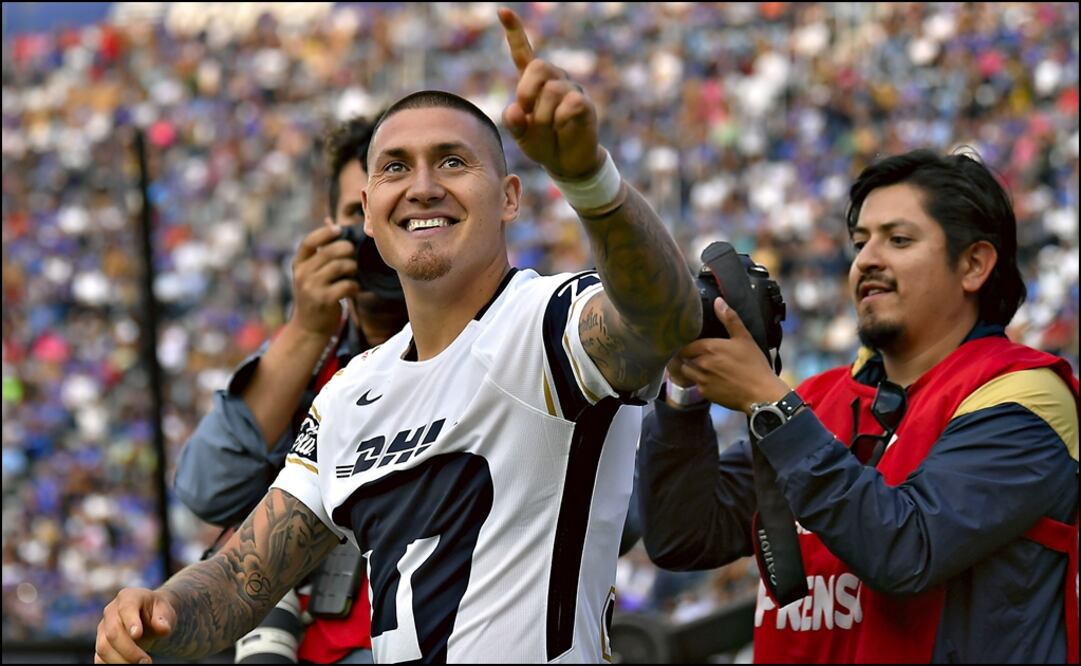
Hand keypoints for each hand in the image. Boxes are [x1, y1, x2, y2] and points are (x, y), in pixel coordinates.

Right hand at [95, 588, 175, 663]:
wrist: (149, 619)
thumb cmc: (158, 613)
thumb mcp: (166, 612)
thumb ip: (164, 619)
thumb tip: (163, 628)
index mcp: (129, 597)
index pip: (126, 608)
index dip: (130, 621)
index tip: (138, 635)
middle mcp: (111, 611)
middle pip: (113, 632)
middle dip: (129, 650)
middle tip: (146, 662)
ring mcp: (103, 628)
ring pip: (103, 647)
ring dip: (120, 661)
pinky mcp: (101, 644)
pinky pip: (100, 658)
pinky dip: (111, 665)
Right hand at [289, 221, 360, 337]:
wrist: (308, 327)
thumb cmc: (314, 295)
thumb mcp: (310, 272)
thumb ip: (320, 249)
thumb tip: (329, 221)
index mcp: (299, 264)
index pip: (310, 241)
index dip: (326, 232)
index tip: (339, 230)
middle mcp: (302, 274)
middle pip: (331, 252)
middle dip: (347, 251)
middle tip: (351, 258)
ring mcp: (312, 288)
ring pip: (341, 267)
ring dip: (352, 269)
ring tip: (352, 274)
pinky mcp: (324, 300)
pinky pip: (347, 285)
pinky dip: (354, 286)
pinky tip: (352, 289)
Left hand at [498, 6, 604, 179]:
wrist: (567, 163)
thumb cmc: (543, 144)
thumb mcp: (521, 135)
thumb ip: (513, 122)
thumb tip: (515, 109)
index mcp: (534, 82)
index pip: (523, 53)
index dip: (514, 32)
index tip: (502, 11)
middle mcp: (554, 80)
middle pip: (539, 66)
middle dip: (527, 91)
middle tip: (526, 111)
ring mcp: (571, 90)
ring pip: (552, 91)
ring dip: (543, 116)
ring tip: (548, 129)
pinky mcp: (584, 104)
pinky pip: (570, 104)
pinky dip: (560, 120)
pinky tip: (562, 128)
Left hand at [676, 298, 790, 412]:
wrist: (760, 394)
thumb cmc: (754, 365)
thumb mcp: (744, 338)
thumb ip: (729, 319)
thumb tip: (718, 301)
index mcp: (708, 347)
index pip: (685, 343)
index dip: (686, 343)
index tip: (689, 342)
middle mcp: (701, 363)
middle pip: (683, 358)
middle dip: (687, 355)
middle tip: (695, 354)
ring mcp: (701, 380)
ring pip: (686, 372)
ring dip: (690, 368)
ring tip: (701, 366)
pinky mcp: (705, 393)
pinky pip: (696, 385)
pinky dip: (699, 381)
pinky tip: (711, 379)